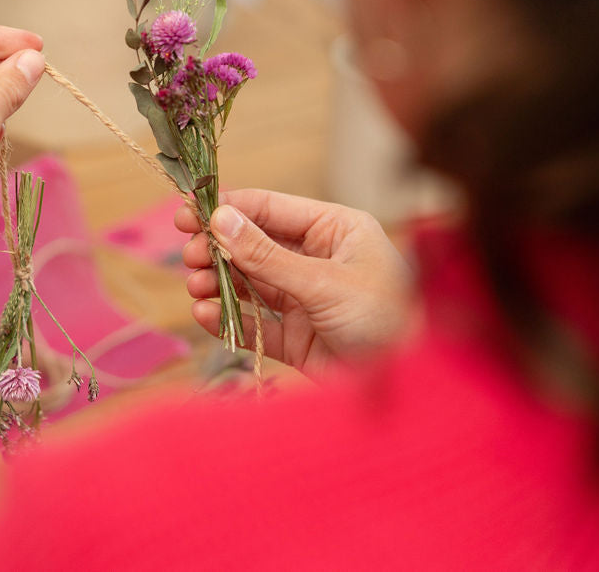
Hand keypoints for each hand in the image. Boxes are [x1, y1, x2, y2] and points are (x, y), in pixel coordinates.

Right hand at [176, 190, 413, 379]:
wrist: (413, 388)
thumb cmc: (386, 321)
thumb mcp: (324, 282)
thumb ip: (267, 255)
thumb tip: (220, 220)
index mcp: (335, 230)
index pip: (271, 209)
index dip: (227, 210)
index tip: (186, 214)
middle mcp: (318, 259)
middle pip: (254, 245)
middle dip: (218, 250)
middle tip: (190, 257)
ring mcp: (305, 299)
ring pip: (249, 284)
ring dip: (219, 283)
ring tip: (196, 288)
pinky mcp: (296, 338)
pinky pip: (254, 323)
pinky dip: (228, 318)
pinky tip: (205, 314)